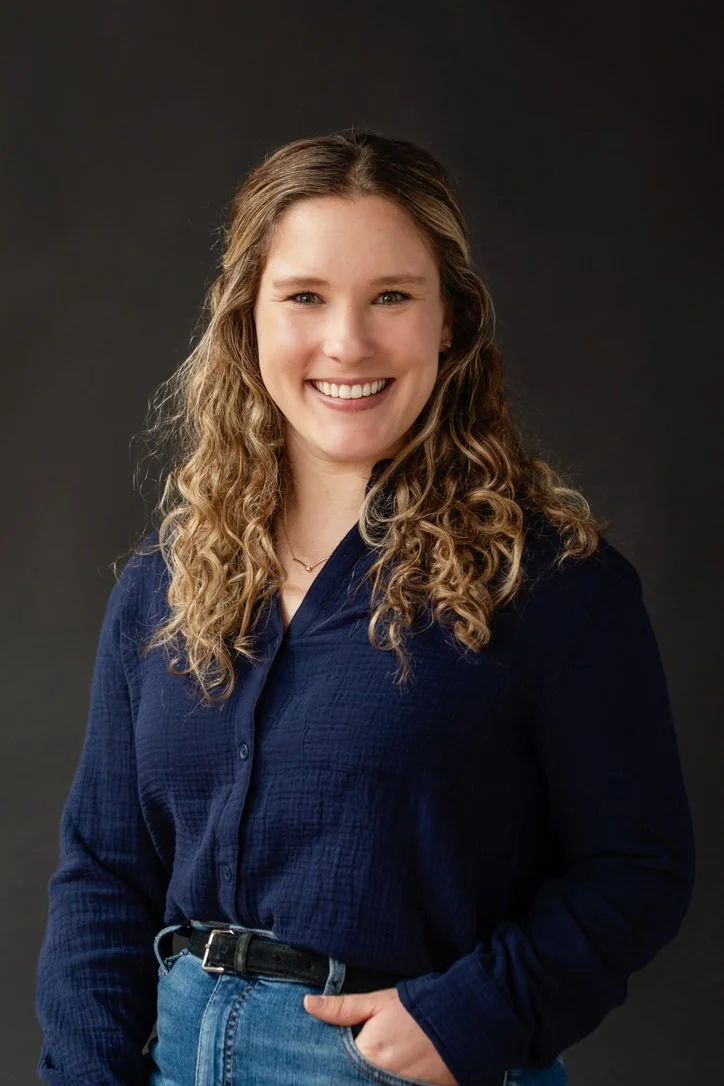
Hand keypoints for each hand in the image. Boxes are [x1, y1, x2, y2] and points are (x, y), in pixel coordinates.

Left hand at [304, 987, 457, 1084]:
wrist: (463, 1018)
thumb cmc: (416, 1008)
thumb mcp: (378, 1002)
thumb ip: (342, 1008)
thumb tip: (307, 1004)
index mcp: (367, 1055)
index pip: (335, 1070)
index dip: (331, 1067)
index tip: (324, 1064)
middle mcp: (380, 1079)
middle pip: (354, 1080)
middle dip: (350, 1074)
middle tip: (362, 1058)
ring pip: (374, 1085)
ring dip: (367, 1079)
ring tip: (383, 1061)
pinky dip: (392, 1083)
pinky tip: (395, 1073)